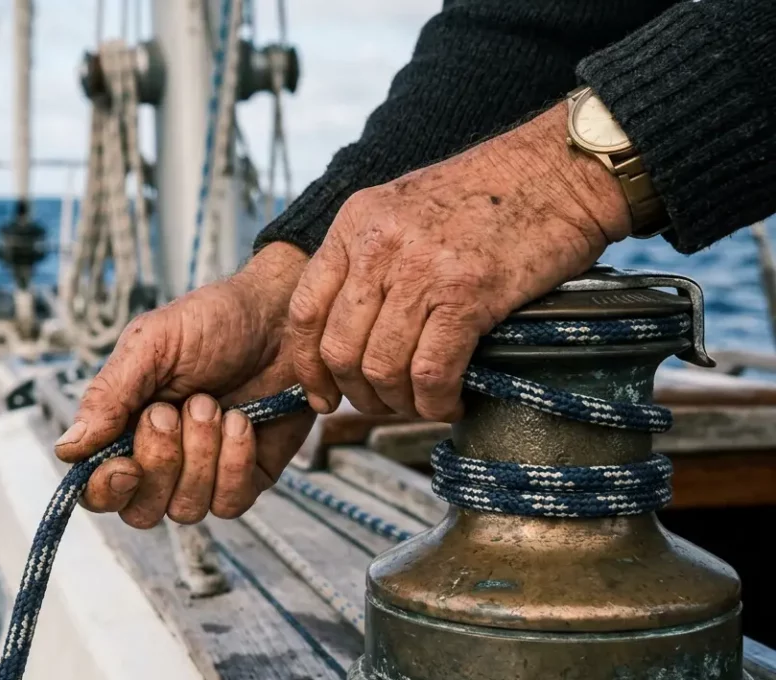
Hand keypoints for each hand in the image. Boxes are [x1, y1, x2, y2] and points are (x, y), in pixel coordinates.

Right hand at [55, 243, 315, 527]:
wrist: (283, 315)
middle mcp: (161, 460)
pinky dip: (234, 461)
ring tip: (212, 405)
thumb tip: (68, 449)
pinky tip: (242, 422)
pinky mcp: (247, 478)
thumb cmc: (213, 322)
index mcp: (125, 428)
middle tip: (173, 410)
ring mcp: (205, 473)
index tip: (125, 466)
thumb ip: (108, 396)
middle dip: (159, 461)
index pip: (99, 489)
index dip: (106, 490)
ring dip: (200, 454)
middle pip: (140, 510)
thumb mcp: (151, 346)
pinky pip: (230, 502)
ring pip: (186, 508)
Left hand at [289, 103, 632, 420]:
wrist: (559, 170)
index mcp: (354, 224)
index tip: (323, 394)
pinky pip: (430, 372)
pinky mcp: (468, 295)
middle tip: (383, 404)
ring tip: (421, 403)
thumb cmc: (489, 196)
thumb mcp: (403, 208)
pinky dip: (436, 401)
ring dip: (399, 402)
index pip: (304, 310)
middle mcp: (377, 246)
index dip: (307, 366)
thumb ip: (368, 259)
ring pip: (382, 367)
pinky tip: (451, 402)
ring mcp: (421, 270)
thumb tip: (348, 332)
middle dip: (358, 393)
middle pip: (339, 349)